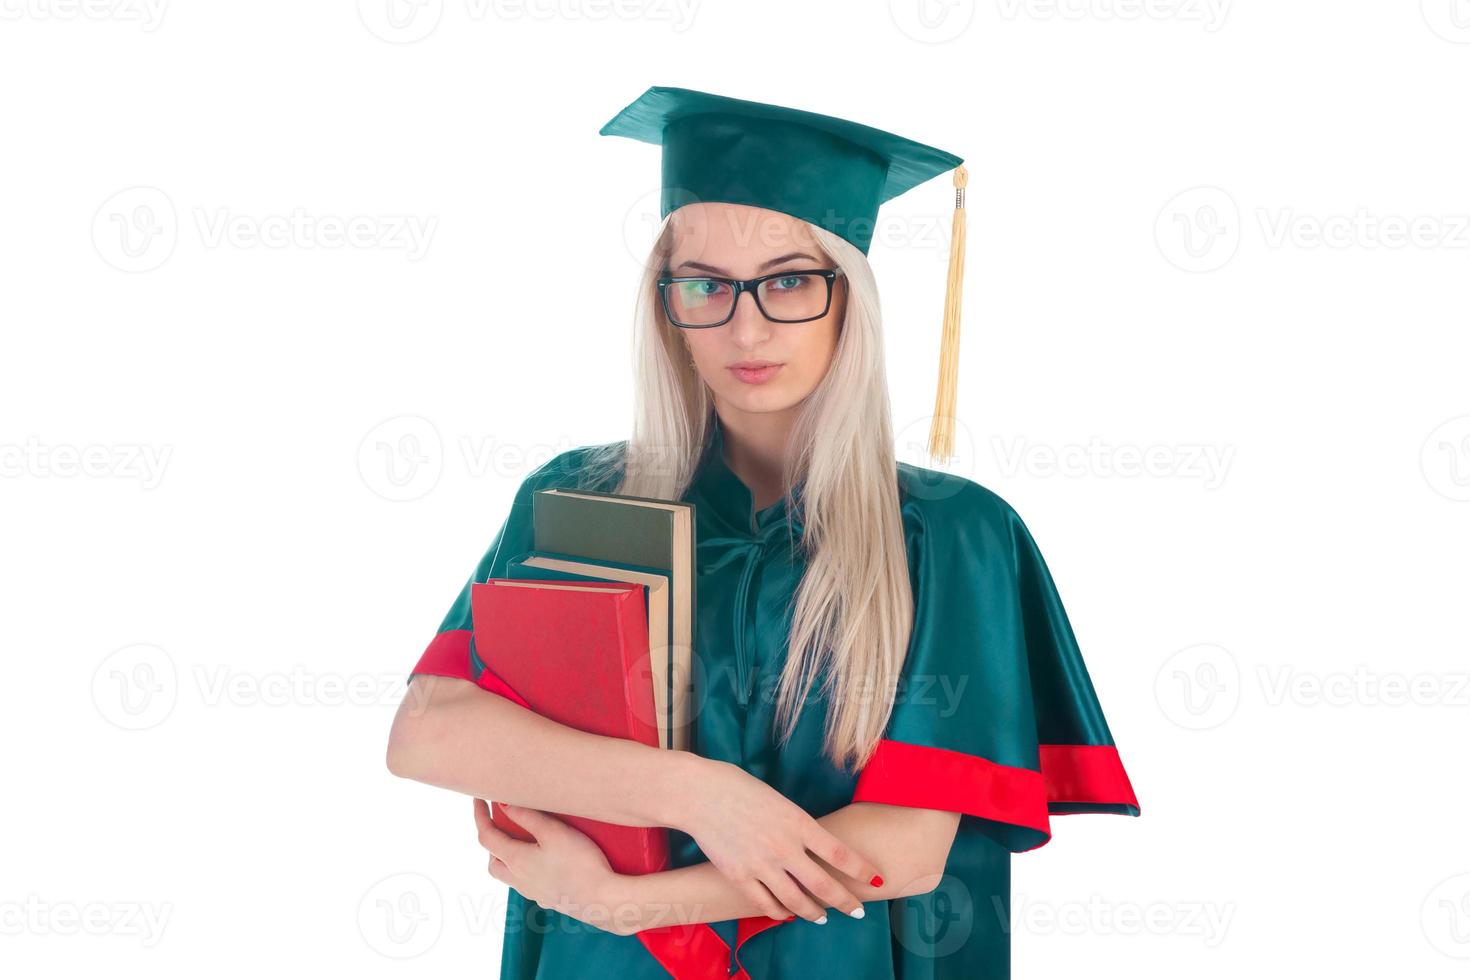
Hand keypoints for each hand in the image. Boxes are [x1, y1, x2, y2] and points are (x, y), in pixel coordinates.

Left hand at [473, 799, 632, 935]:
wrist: (603, 900)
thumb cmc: (580, 863)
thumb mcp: (554, 832)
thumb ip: (528, 817)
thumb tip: (503, 805)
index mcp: (516, 860)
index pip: (487, 837)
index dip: (479, 816)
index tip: (478, 799)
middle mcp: (520, 879)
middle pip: (493, 862)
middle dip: (491, 841)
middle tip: (499, 824)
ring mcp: (534, 892)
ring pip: (509, 875)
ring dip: (507, 858)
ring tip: (521, 842)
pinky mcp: (550, 898)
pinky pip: (528, 884)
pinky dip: (527, 870)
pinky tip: (545, 862)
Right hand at [678, 759, 882, 923]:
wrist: (700, 794)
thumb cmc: (740, 788)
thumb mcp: (780, 801)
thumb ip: (797, 826)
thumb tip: (813, 847)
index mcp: (798, 822)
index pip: (839, 853)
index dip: (861, 870)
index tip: (876, 879)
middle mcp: (783, 847)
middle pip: (823, 885)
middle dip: (845, 902)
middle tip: (857, 911)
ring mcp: (761, 864)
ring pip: (796, 901)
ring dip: (814, 913)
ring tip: (822, 918)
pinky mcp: (739, 876)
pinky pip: (765, 904)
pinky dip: (780, 912)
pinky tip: (788, 913)